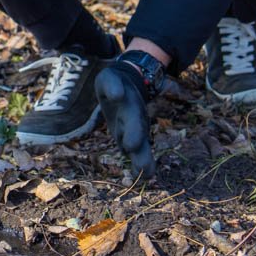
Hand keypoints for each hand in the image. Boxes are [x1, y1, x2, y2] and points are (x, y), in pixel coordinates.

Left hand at [94, 53, 163, 180]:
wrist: (126, 84)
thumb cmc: (114, 83)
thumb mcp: (109, 79)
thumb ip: (112, 86)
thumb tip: (117, 95)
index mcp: (130, 105)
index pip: (132, 118)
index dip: (132, 132)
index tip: (130, 146)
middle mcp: (137, 119)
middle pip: (140, 136)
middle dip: (141, 153)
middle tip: (142, 168)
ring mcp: (136, 129)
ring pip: (142, 146)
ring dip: (143, 160)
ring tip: (146, 175)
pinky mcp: (131, 136)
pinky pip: (137, 151)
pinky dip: (141, 163)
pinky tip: (144, 177)